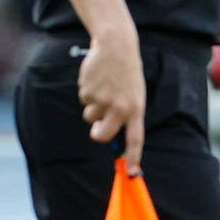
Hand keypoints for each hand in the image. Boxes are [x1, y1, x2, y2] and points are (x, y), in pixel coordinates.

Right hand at [78, 30, 145, 171]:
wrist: (116, 46)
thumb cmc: (126, 73)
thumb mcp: (134, 94)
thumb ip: (125, 114)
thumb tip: (110, 135)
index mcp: (136, 109)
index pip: (135, 139)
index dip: (132, 158)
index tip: (131, 173)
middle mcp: (119, 108)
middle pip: (102, 136)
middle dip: (97, 133)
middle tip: (97, 125)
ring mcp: (102, 100)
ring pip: (90, 116)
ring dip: (93, 106)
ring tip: (104, 86)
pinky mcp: (88, 91)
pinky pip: (83, 100)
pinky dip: (87, 91)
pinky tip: (97, 78)